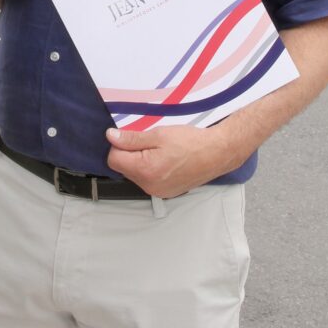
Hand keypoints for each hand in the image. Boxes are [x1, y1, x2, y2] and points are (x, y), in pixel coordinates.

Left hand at [106, 124, 228, 198]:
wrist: (217, 154)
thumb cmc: (190, 142)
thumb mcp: (158, 135)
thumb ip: (131, 138)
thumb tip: (110, 137)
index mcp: (145, 171)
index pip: (114, 159)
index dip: (119, 145)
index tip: (132, 137)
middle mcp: (149, 186)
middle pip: (124, 168)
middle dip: (131, 153)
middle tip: (150, 142)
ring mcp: (158, 192)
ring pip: (135, 174)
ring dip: (140, 161)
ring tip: (160, 151)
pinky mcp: (165, 192)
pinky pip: (147, 180)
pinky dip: (150, 169)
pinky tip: (165, 160)